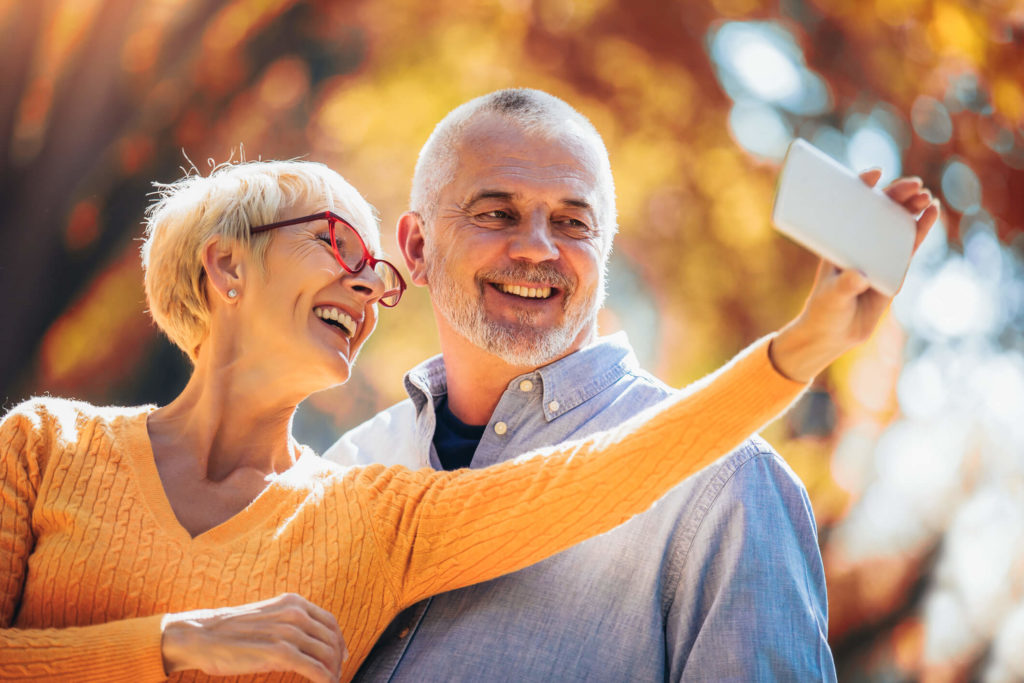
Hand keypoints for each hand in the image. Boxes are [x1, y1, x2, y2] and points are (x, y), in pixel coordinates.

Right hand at [161, 593, 347, 682]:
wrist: (202, 635)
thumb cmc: (231, 630)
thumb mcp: (267, 615)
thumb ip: (288, 621)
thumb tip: (308, 638)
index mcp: (293, 602)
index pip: (329, 621)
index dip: (339, 640)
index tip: (341, 655)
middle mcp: (295, 613)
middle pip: (331, 639)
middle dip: (337, 659)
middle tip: (336, 674)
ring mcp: (289, 632)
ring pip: (326, 654)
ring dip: (332, 671)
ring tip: (330, 682)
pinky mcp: (280, 653)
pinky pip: (314, 669)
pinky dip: (324, 679)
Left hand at [770, 170, 939, 381]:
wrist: (835, 334)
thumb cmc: (825, 311)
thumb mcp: (832, 297)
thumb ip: (845, 287)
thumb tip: (859, 276)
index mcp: (838, 239)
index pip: (849, 205)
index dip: (863, 186)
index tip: (875, 174)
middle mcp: (858, 240)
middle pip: (879, 209)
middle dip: (897, 194)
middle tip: (913, 185)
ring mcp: (877, 252)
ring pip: (897, 223)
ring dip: (911, 208)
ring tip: (926, 197)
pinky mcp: (893, 266)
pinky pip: (909, 243)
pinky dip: (920, 228)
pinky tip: (932, 214)